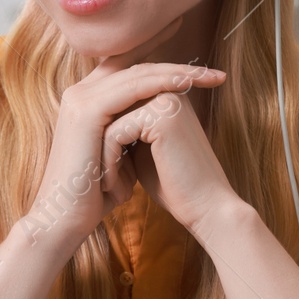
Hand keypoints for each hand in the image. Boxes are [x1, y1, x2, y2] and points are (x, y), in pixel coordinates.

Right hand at [16, 16, 226, 255]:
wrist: (64, 218)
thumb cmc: (95, 193)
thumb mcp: (121, 154)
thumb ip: (135, 129)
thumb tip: (163, 118)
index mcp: (86, 100)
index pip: (126, 67)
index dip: (159, 57)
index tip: (194, 59)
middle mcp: (80, 93)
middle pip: (135, 66)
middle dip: (177, 65)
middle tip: (213, 72)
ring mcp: (80, 99)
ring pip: (137, 74)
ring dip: (177, 72)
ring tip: (209, 76)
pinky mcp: (86, 112)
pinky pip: (131, 89)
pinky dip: (161, 84)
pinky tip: (186, 84)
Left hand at [110, 71, 242, 236]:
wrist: (206, 210)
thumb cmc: (173, 185)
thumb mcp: (141, 150)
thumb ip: (123, 127)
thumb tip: (91, 119)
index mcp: (165, 93)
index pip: (115, 104)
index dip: (104, 140)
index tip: (106, 175)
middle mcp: (166, 89)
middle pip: (109, 109)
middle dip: (100, 147)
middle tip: (103, 183)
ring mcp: (165, 99)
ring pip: (107, 121)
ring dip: (101, 157)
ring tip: (109, 187)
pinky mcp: (162, 115)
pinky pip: (113, 133)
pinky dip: (109, 163)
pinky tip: (117, 190)